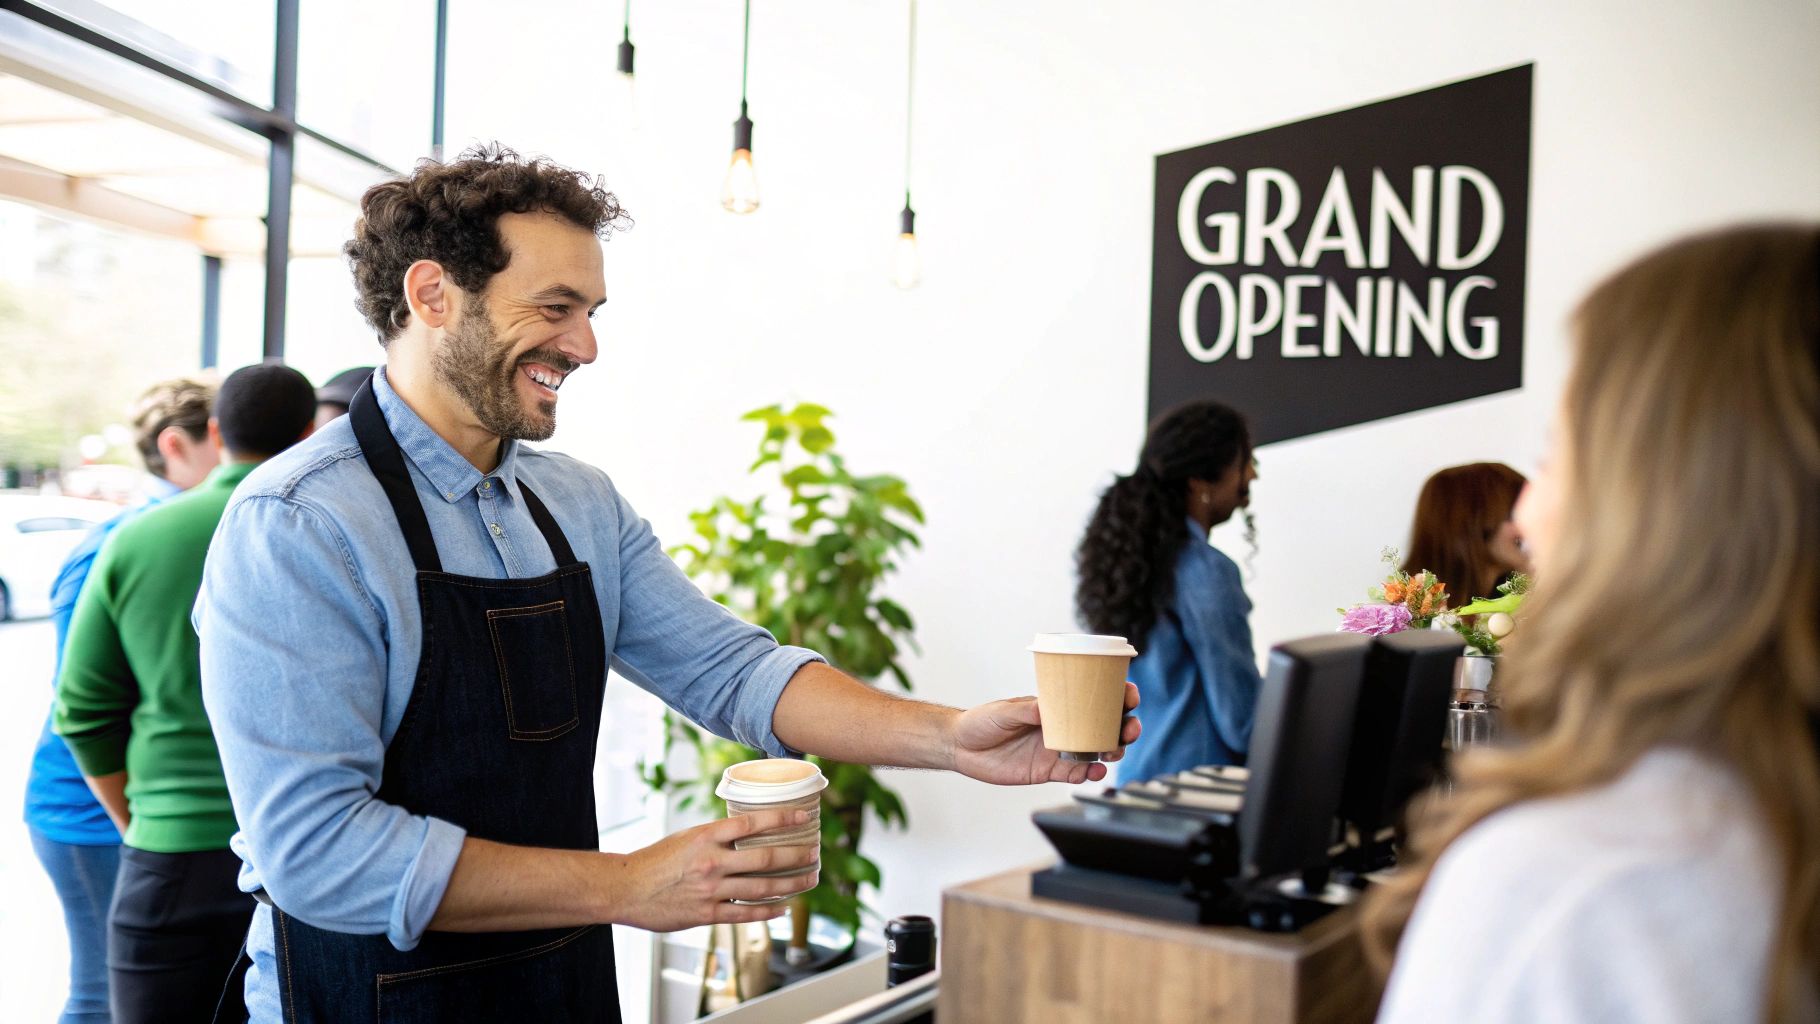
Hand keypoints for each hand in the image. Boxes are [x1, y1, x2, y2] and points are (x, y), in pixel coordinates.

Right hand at [612, 810, 820, 931]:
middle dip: (796, 855)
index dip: (782, 819)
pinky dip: (767, 911)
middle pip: (765, 857)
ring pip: (761, 887)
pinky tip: (783, 907)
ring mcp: (710, 889)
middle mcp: (711, 860)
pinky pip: (744, 913)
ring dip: (791, 884)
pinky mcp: (705, 913)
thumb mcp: (687, 837)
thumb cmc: (656, 860)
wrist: (626, 888)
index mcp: (706, 835)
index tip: (803, 817)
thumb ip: (716, 837)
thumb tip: (748, 833)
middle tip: (815, 852)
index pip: (752, 823)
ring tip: (809, 879)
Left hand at [948, 683, 1140, 784]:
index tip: (1129, 694)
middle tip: (1129, 728)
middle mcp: (1061, 728)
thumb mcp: (1005, 711)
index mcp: (1055, 707)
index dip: (1116, 696)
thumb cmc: (982, 721)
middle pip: (1103, 726)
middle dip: (1123, 726)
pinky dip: (1090, 773)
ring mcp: (1057, 750)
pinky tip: (1096, 771)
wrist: (961, 747)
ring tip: (1115, 750)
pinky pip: (1076, 774)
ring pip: (1095, 751)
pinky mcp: (1048, 771)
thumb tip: (1047, 708)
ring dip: (1112, 750)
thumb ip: (1027, 710)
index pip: (1092, 699)